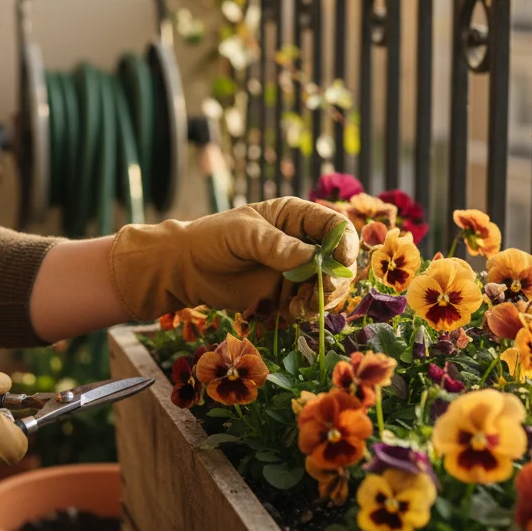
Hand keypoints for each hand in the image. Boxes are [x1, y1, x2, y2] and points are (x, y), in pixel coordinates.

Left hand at [108, 196, 358, 321]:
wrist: (188, 269)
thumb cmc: (213, 239)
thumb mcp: (243, 234)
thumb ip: (275, 245)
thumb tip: (310, 257)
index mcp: (296, 218)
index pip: (335, 227)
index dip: (344, 244)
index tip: (338, 262)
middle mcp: (303, 244)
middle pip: (339, 262)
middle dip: (335, 280)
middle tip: (319, 293)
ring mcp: (297, 272)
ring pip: (328, 289)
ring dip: (320, 301)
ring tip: (298, 307)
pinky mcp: (286, 295)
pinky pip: (309, 307)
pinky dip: (304, 312)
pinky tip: (287, 313)